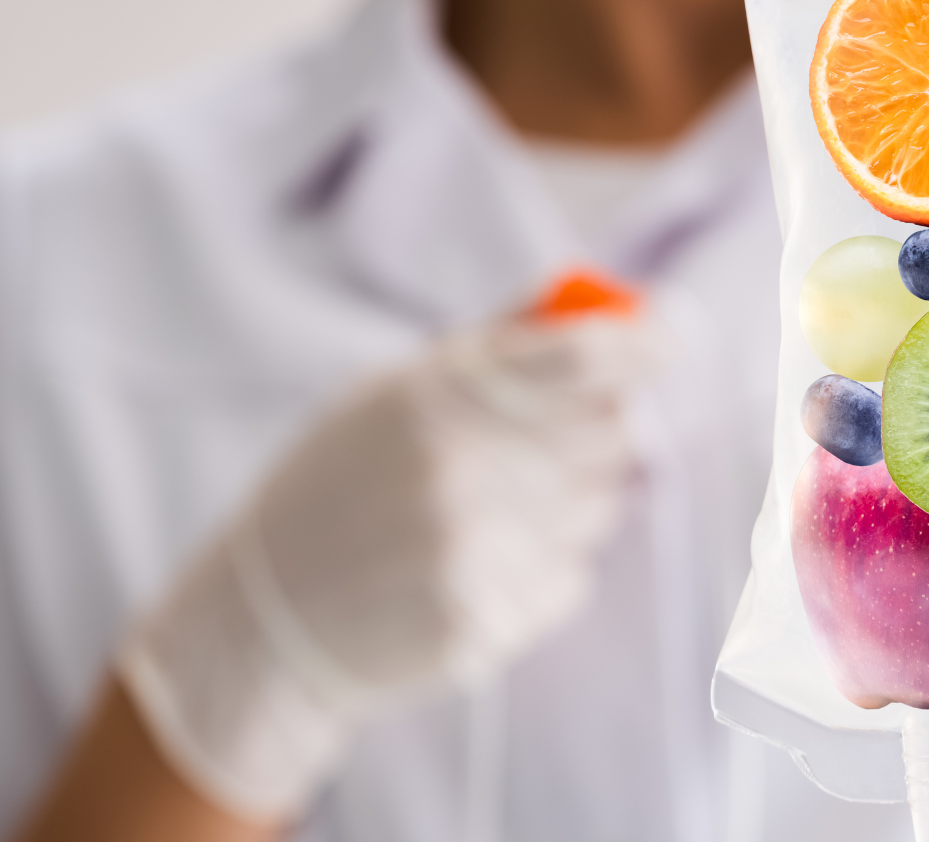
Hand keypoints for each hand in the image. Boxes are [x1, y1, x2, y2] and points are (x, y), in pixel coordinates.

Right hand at [117, 312, 650, 820]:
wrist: (265, 617)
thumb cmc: (338, 485)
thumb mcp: (394, 392)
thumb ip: (501, 347)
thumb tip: (608, 307)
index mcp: (435, 396)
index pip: (583, 358)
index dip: (640, 346)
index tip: (663, 344)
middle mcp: (460, 469)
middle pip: (609, 432)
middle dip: (605, 427)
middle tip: (562, 436)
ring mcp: (472, 551)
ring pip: (599, 508)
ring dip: (576, 500)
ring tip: (500, 507)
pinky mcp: (483, 621)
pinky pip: (572, 576)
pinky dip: (548, 566)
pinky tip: (484, 563)